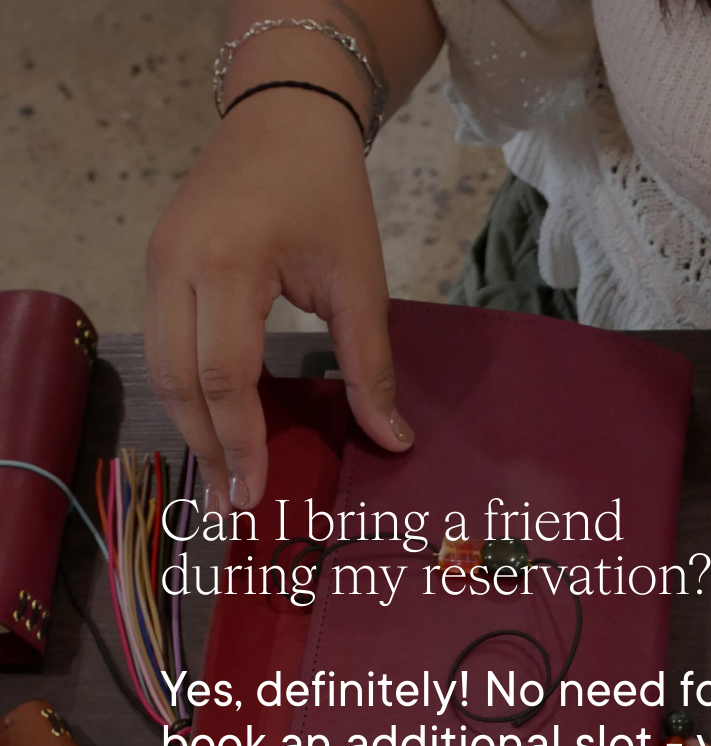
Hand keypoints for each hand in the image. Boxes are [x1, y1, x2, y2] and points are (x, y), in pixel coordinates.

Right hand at [145, 88, 410, 513]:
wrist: (283, 116)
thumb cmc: (327, 191)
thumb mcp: (360, 281)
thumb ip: (372, 367)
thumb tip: (394, 442)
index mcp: (227, 265)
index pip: (225, 376)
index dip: (240, 443)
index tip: (255, 495)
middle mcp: (177, 265)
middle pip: (181, 382)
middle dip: (209, 449)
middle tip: (235, 507)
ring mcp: (158, 263)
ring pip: (162, 368)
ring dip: (193, 428)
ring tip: (225, 480)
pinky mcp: (158, 266)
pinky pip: (164, 345)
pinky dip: (189, 393)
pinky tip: (219, 428)